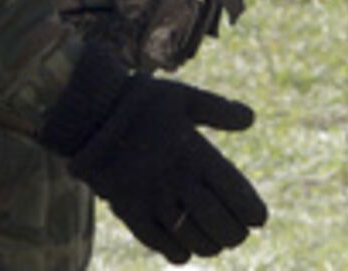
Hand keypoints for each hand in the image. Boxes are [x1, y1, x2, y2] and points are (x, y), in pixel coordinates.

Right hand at [38, 44, 266, 263]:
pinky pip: (161, 245)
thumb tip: (251, 119)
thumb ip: (218, 109)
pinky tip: (185, 246)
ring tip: (215, 240)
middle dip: (235, 233)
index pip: (238, 197)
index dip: (253, 213)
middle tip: (237, 231)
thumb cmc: (140, 102)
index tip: (257, 218)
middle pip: (221, 226)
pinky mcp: (130, 212)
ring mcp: (153, 200)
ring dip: (211, 245)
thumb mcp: (182, 96)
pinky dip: (179, 251)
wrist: (89, 113)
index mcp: (196, 154)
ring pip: (195, 241)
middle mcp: (178, 181)